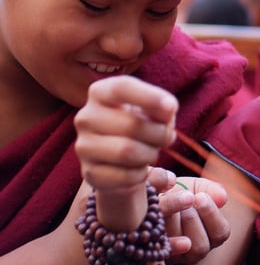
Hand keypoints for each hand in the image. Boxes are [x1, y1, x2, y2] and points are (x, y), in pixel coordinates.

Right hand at [74, 76, 177, 229]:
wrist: (118, 158)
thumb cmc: (139, 124)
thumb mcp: (151, 110)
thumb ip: (162, 106)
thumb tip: (169, 108)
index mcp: (100, 93)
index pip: (122, 88)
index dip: (150, 97)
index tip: (171, 107)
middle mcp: (85, 117)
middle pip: (131, 125)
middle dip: (159, 134)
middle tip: (168, 137)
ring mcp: (84, 146)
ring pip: (127, 152)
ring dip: (150, 154)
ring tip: (153, 152)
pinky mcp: (89, 172)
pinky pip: (125, 176)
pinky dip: (141, 174)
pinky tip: (140, 168)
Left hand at [156, 174, 230, 264]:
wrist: (150, 199)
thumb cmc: (177, 194)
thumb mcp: (195, 187)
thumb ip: (210, 190)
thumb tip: (222, 198)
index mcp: (211, 233)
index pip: (220, 232)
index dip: (211, 214)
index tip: (199, 196)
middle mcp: (196, 249)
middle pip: (201, 245)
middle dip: (192, 219)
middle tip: (182, 201)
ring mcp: (177, 256)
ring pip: (183, 248)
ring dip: (176, 224)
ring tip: (167, 205)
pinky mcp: (158, 256)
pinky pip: (164, 252)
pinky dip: (165, 240)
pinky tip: (160, 224)